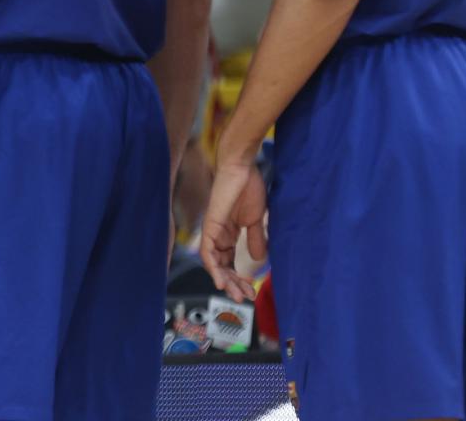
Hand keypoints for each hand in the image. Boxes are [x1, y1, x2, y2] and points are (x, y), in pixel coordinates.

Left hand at [199, 159, 267, 301]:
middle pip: (221, 266)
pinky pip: (207, 251)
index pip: (230, 262)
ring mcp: (212, 231)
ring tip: (235, 294)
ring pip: (213, 263)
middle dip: (233, 284)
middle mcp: (218, 235)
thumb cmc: (249, 188)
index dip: (239, 278)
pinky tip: (221, 281)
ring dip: (224, 280)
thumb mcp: (255, 220)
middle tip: (244, 298)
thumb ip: (256, 239)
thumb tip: (258, 260)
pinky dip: (213, 267)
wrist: (242, 168)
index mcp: (228, 234)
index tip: (251, 290)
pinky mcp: (210, 225)